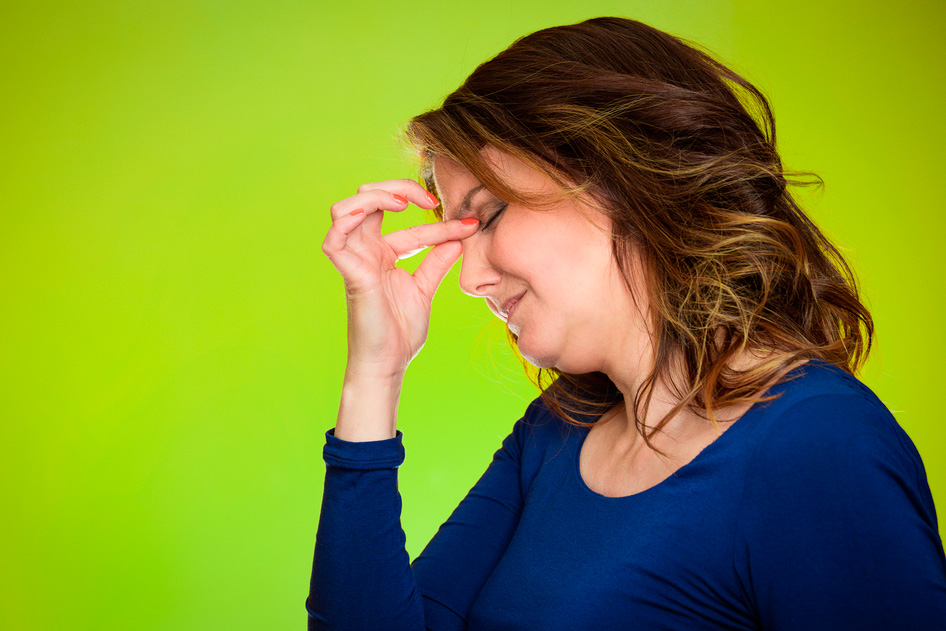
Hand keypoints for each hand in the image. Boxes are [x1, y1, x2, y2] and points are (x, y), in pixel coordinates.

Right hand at [322, 178, 478, 380]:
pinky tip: (376, 213)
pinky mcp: (349, 273)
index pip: (406, 223)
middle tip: (429, 200)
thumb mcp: (425, 288)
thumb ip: (437, 261)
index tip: (470, 225)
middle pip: (368, 199)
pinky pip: (334, 238)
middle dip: (398, 188)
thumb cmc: (401, 332)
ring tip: (403, 203)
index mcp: (382, 254)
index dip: (438, 221)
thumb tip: (459, 238)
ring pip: (345, 209)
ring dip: (374, 196)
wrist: (389, 363)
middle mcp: (365, 252)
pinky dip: (349, 218)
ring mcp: (354, 260)